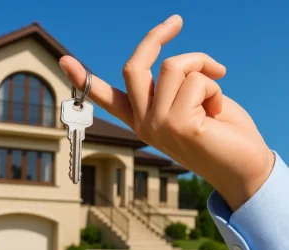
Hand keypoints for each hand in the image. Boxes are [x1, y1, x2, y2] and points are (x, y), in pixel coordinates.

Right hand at [59, 15, 274, 210]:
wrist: (245, 167)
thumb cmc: (224, 133)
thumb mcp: (195, 100)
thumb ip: (177, 84)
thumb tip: (175, 64)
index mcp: (145, 119)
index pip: (108, 97)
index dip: (85, 78)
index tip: (63, 61)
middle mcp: (145, 124)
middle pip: (134, 66)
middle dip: (155, 37)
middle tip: (176, 22)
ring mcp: (157, 126)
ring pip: (172, 66)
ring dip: (202, 66)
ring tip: (218, 85)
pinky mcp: (177, 125)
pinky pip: (197, 80)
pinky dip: (215, 86)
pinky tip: (218, 111)